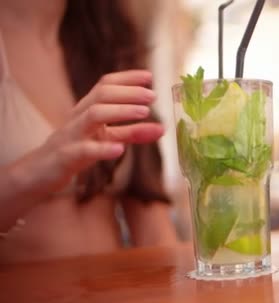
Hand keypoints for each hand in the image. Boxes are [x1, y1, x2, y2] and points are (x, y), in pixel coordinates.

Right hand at [23, 70, 163, 193]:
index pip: (105, 85)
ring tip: (144, 112)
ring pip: (92, 115)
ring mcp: (70, 136)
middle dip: (128, 93)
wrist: (39, 173)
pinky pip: (83, 150)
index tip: (149, 76)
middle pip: (101, 95)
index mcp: (87, 110)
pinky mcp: (65, 157)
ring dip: (120, 111)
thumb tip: (162, 128)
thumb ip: (133, 133)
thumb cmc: (76, 150)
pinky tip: (120, 149)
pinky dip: (102, 148)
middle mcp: (78, 118)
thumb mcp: (106, 139)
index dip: (127, 78)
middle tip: (152, 96)